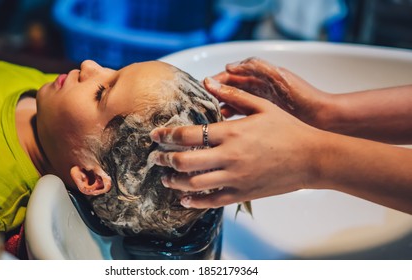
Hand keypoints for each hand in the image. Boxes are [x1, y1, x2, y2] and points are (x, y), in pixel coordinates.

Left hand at [149, 78, 324, 208]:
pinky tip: (184, 199)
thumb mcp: (262, 107)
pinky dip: (193, 202)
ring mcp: (235, 178)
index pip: (187, 135)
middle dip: (163, 160)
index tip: (155, 136)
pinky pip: (211, 201)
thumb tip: (208, 81)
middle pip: (184, 161)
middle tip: (155, 158)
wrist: (312, 158)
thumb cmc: (288, 130)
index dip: (166, 135)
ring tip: (166, 178)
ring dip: (174, 181)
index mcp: (231, 133)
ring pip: (193, 184)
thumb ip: (232, 95)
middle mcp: (229, 157)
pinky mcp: (242, 193)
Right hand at [212, 57, 328, 126]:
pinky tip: (222, 127)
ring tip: (208, 117)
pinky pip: (239, 117)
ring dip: (219, 108)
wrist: (322, 118)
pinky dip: (229, 120)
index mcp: (259, 77)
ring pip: (231, 104)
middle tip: (200, 105)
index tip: (203, 87)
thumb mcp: (279, 77)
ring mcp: (258, 105)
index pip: (231, 76)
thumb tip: (229, 66)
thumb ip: (257, 68)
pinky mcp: (261, 119)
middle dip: (213, 95)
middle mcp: (256, 89)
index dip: (216, 80)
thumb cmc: (304, 96)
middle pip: (228, 90)